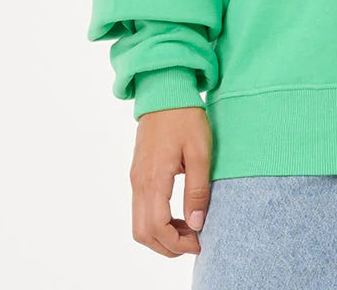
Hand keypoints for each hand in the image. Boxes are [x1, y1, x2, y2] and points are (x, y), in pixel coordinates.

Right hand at [129, 106, 212, 255]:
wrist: (165, 90)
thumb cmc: (185, 117)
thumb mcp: (200, 151)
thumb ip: (197, 189)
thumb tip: (196, 224)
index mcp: (155, 177)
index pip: (157, 227)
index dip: (177, 243)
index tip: (199, 241)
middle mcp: (140, 182)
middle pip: (143, 233)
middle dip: (167, 246)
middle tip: (194, 241)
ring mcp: (136, 178)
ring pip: (139, 224)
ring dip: (161, 236)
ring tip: (188, 230)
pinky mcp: (137, 174)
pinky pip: (140, 209)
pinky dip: (156, 223)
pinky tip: (177, 216)